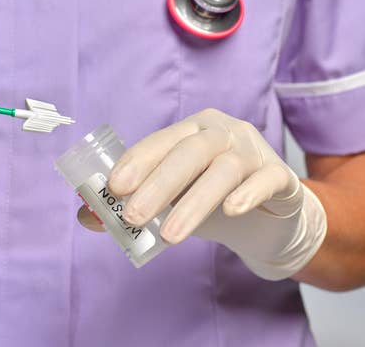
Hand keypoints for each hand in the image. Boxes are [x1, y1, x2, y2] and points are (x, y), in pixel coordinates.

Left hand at [80, 108, 326, 279]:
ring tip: (169, 236)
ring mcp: (253, 151)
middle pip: (189, 152)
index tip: (113, 189)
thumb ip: (133, 204)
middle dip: (158, 185)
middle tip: (133, 216)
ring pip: (224, 170)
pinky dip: (247, 193)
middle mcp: (222, 132)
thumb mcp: (171, 200)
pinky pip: (266, 179)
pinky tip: (231, 211)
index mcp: (190, 130)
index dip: (136, 162)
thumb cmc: (209, 199)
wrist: (268, 216)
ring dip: (194, 203)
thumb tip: (86, 217)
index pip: (160, 142)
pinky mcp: (281, 176)